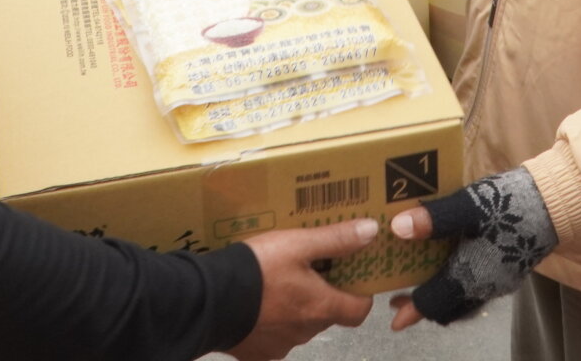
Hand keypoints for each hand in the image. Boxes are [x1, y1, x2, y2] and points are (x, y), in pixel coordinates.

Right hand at [231, 218, 377, 360]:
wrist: (209, 299)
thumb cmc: (258, 270)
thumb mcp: (298, 244)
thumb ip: (335, 239)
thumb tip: (372, 231)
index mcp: (321, 307)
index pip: (359, 310)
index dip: (360, 294)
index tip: (351, 276)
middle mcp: (305, 333)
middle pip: (326, 315)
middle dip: (321, 295)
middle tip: (307, 269)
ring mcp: (279, 347)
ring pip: (297, 327)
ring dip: (294, 309)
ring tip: (275, 284)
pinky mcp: (255, 354)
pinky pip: (271, 339)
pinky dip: (269, 324)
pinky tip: (255, 306)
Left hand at [386, 168, 556, 329]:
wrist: (554, 202)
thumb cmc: (508, 203)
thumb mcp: (467, 205)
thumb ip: (434, 219)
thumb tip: (397, 229)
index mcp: (470, 275)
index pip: (435, 303)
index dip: (412, 310)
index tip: (394, 316)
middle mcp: (484, 286)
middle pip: (449, 308)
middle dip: (424, 307)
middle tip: (401, 299)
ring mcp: (500, 281)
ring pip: (464, 302)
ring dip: (443, 299)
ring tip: (425, 285)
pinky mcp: (510, 271)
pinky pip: (478, 291)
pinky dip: (460, 288)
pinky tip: (455, 267)